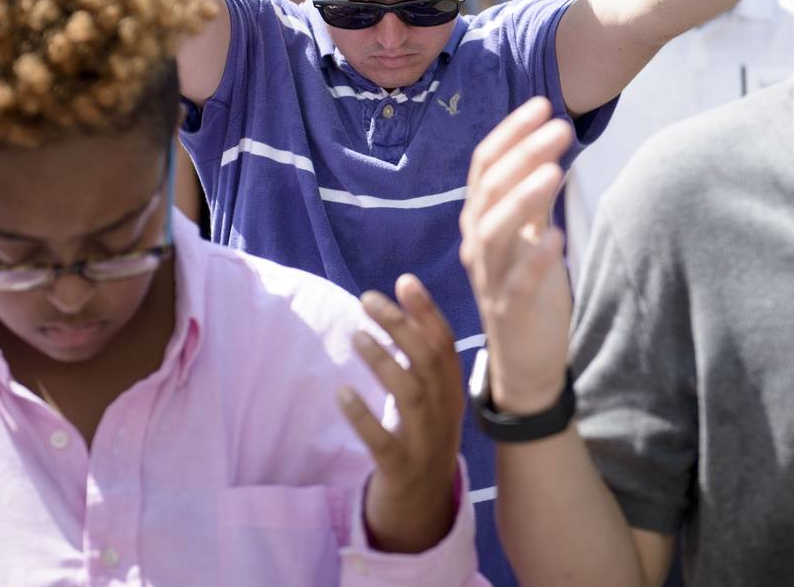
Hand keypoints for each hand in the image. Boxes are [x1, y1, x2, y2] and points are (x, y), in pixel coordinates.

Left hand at [341, 275, 462, 554]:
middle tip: (368, 300)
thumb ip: (421, 362)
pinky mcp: (401, 469)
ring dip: (384, 361)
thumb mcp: (431, 402)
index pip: (445, 344)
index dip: (426, 311)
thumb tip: (401, 309)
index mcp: (452, 393)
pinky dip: (363, 416)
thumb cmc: (420, 443)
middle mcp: (445, 414)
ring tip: (357, 337)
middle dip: (400, 325)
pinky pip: (384, 441)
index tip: (404, 281)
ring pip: (411, 394)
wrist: (422, 512)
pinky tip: (342, 394)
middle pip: (428, 361)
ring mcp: (425, 443)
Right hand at [459, 96, 573, 415]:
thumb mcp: (529, 236)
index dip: (511, 133)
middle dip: (523, 154)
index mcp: (479, 221)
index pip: (485, 166)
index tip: (543, 105)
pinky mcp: (510, 312)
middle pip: (490, 191)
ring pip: (494, 233)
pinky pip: (517, 283)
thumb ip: (533, 197)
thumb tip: (547, 148)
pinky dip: (534, 259)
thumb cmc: (529, 290)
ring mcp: (490, 279)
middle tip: (559, 127)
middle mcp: (478, 245)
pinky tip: (555, 236)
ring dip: (522, 199)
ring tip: (554, 170)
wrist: (524, 361)